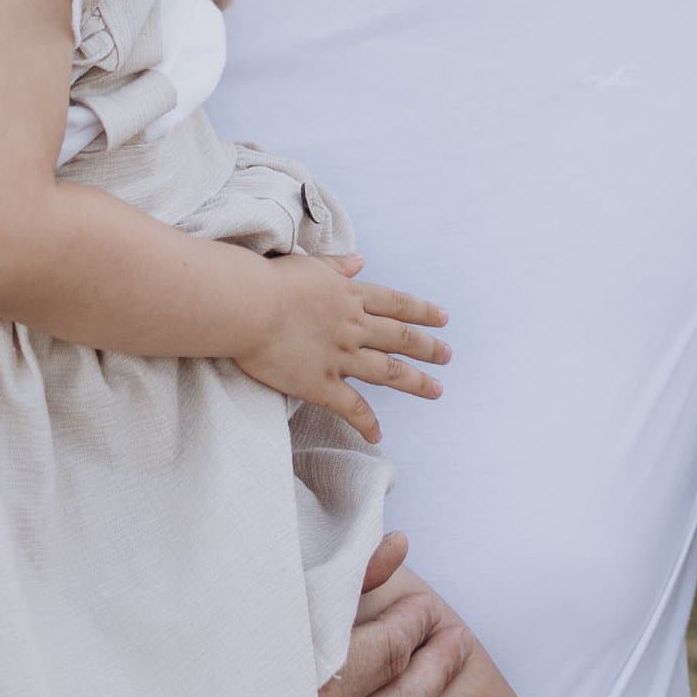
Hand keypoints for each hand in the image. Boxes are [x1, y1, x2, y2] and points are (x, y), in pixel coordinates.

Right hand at [233, 253, 449, 438]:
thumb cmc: (272, 281)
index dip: (422, 312)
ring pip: (388, 371)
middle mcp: (354, 327)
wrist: (248, 306)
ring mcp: (341, 357)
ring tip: (436, 390)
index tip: (443, 318)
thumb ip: (338, 266)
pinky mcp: (321, 384)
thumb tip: (361, 261)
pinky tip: (378, 435)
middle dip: (428, 347)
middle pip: (400, 338)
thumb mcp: (311, 265)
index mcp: (351, 297)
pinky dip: (367, 423)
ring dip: (416, 382)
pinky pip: (351, 408)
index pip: (396, 305)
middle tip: (448, 355)